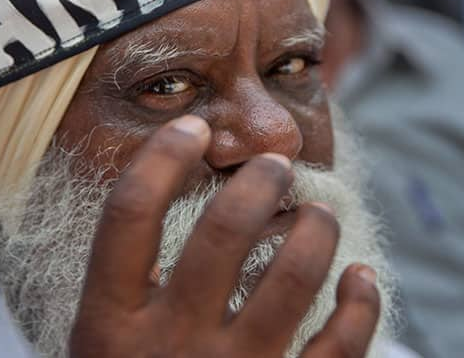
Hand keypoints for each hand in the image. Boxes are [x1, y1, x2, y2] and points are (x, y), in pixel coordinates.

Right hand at [69, 115, 380, 357]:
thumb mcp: (101, 353)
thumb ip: (122, 294)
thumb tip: (162, 196)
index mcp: (109, 326)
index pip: (129, 214)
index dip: (162, 157)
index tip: (193, 128)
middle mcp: (171, 346)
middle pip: (222, 230)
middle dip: (258, 181)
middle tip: (274, 165)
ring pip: (292, 274)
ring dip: (315, 228)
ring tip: (317, 213)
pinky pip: (342, 343)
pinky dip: (363, 302)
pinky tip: (362, 278)